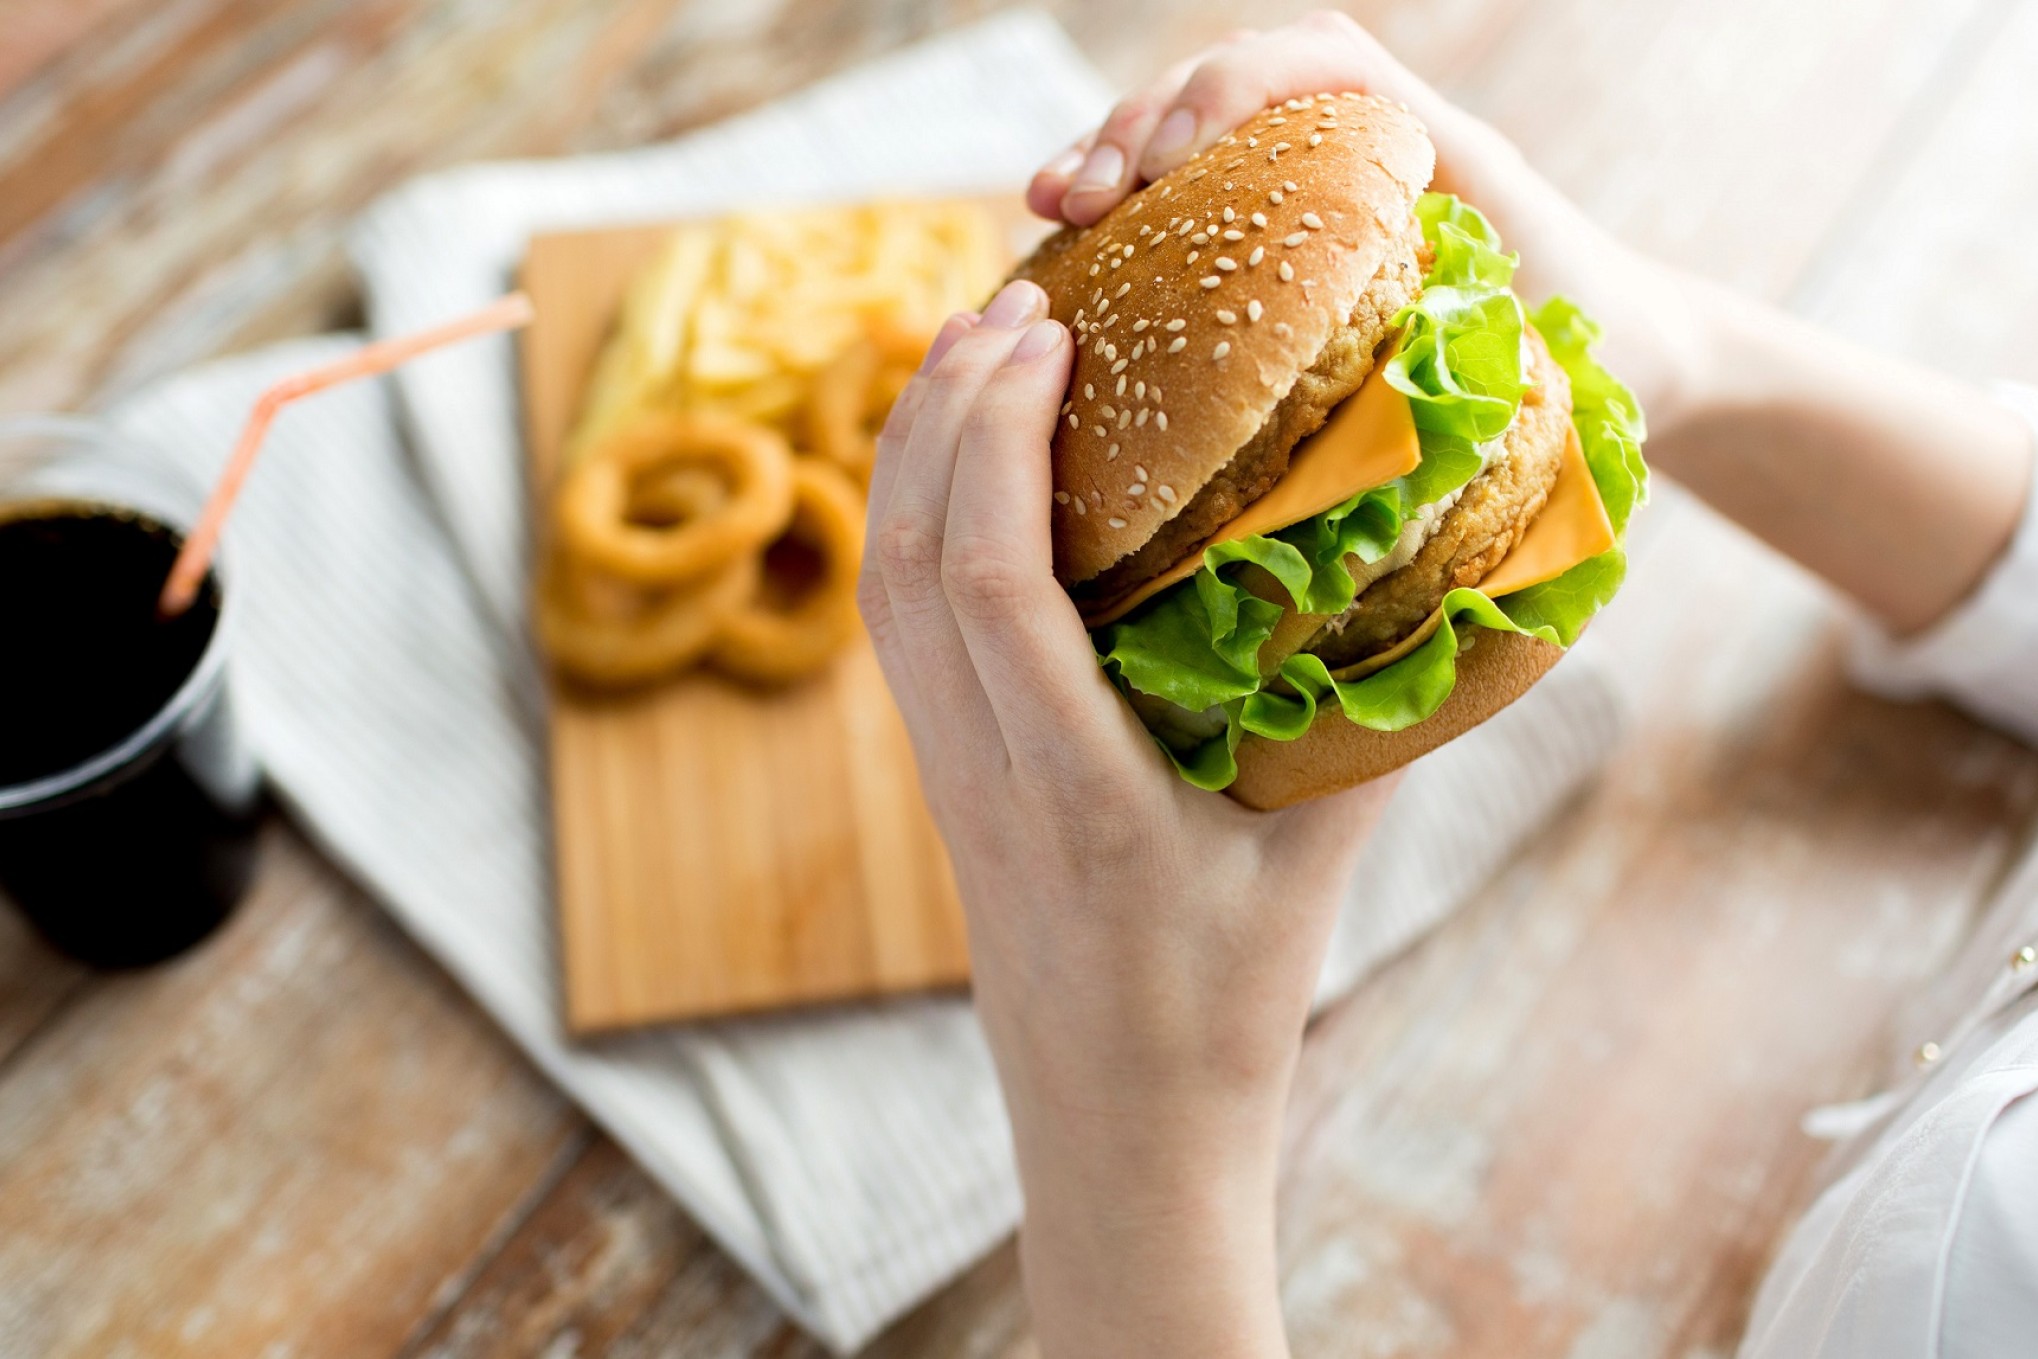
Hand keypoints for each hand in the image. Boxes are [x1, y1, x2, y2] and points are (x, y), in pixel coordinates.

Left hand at [861, 277, 1396, 1356]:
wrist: (1118, 1128)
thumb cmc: (1228, 1007)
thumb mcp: (1322, 858)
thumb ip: (1369, 714)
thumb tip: (1430, 561)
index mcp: (1083, 796)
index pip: (996, 591)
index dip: (1000, 445)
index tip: (1045, 334)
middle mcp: (986, 777)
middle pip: (911, 565)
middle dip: (942, 413)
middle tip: (1011, 302)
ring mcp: (943, 781)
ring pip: (885, 593)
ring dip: (909, 457)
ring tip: (970, 350)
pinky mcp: (939, 783)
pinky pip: (899, 632)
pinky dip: (911, 523)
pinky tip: (958, 469)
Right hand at [1028, 10, 1708, 433]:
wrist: (1639, 351)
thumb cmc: (1604, 352)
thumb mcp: (1558, 347)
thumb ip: (1485, 348)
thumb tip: (1372, 405)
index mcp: (1435, 146)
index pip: (1325, 63)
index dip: (1237, 89)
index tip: (1176, 159)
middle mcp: (1368, 145)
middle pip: (1232, 82)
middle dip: (1141, 125)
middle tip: (1083, 198)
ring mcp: (1321, 185)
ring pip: (1194, 131)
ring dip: (1112, 158)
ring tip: (1051, 210)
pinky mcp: (1286, 232)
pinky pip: (1191, 200)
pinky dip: (1126, 218)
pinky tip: (1068, 252)